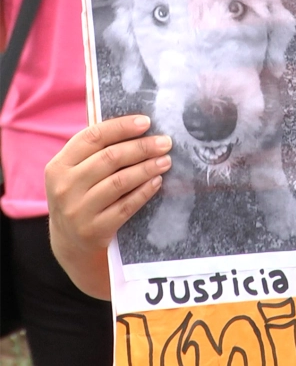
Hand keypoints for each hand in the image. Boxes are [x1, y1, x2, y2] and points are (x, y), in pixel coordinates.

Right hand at [45, 115, 171, 298]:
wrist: (70, 243)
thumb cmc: (81, 196)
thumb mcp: (76, 174)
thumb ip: (96, 151)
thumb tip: (135, 123)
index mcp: (59, 165)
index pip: (92, 137)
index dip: (121, 127)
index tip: (146, 122)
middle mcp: (64, 187)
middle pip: (110, 158)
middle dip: (142, 147)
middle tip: (165, 142)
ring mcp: (78, 210)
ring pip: (120, 181)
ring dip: (147, 168)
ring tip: (166, 160)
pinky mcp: (94, 230)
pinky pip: (126, 206)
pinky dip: (144, 192)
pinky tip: (158, 182)